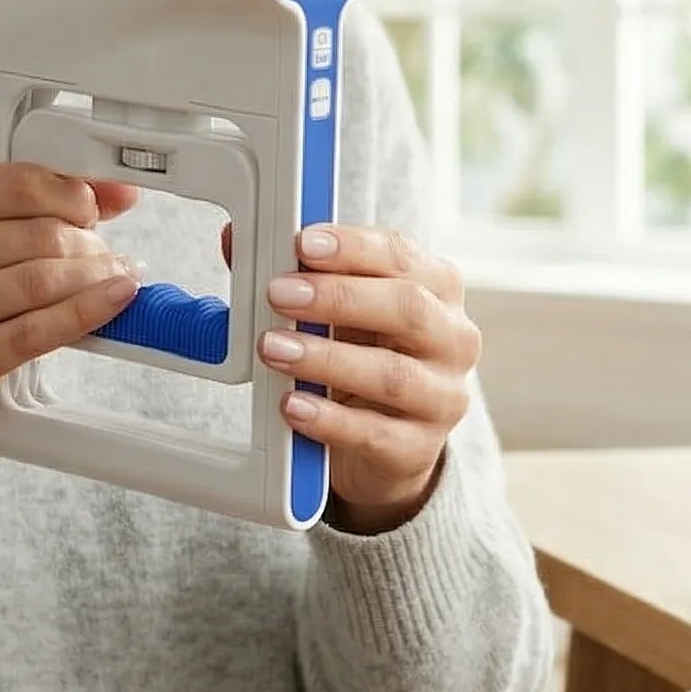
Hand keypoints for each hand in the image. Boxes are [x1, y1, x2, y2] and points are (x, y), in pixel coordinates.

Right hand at [0, 164, 144, 459]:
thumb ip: (25, 210)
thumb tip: (115, 193)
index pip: (17, 183)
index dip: (72, 193)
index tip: (96, 207)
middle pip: (37, 234)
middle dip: (89, 244)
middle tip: (109, 256)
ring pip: (41, 281)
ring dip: (95, 277)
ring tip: (116, 278)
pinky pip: (36, 331)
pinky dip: (87, 312)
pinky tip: (114, 300)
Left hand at [255, 224, 478, 532]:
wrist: (384, 443)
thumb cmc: (361, 357)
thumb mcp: (335, 312)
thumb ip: (293, 276)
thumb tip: (237, 242)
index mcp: (437, 289)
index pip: (401, 255)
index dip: (353, 247)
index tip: (304, 244)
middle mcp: (453, 339)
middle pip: (408, 308)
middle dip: (338, 297)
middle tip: (279, 293)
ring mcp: (442, 397)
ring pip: (392, 374)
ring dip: (326, 359)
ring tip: (273, 349)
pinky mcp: (419, 449)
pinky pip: (376, 434)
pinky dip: (329, 419)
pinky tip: (292, 405)